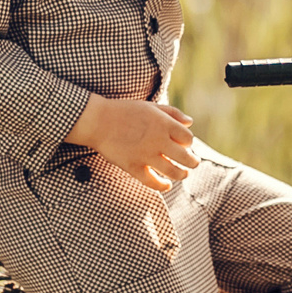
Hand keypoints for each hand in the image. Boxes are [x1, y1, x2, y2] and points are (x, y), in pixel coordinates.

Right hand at [72, 95, 198, 190]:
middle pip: (186, 157)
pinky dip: (162, 186)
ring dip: (181, 174)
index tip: (185, 144)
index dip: (189, 143)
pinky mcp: (134, 167)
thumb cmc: (124, 111)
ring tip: (183, 174)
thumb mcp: (150, 106)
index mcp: (163, 124)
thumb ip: (172, 113)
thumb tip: (190, 123)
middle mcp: (158, 141)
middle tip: (193, 163)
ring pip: (173, 172)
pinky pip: (152, 182)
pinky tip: (166, 185)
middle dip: (193, 162)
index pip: (188, 139)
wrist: (98, 121)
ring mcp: (146, 155)